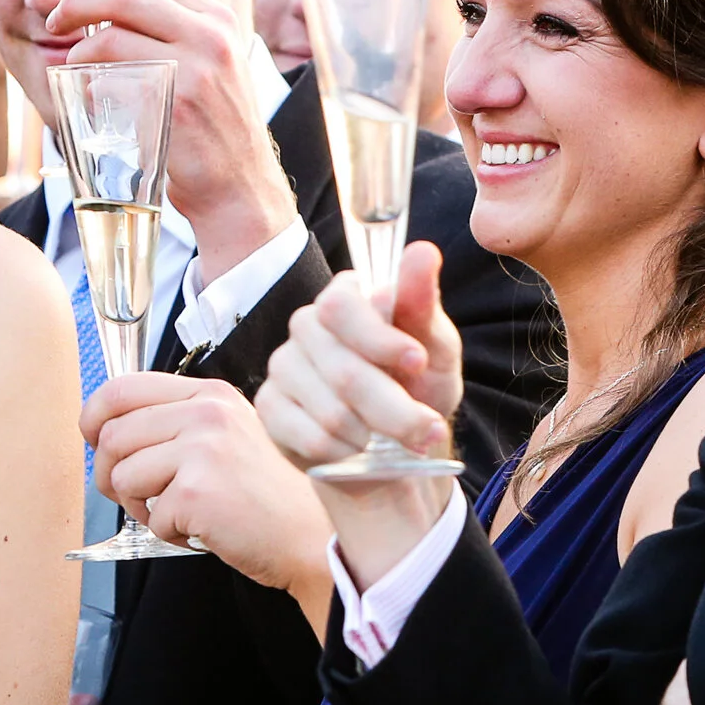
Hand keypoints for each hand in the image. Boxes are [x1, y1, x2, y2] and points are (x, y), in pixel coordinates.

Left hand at [49, 0, 293, 283]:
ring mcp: (198, 67)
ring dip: (78, 49)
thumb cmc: (211, 127)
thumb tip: (109, 2)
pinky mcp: (179, 102)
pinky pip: (113, 77)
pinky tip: (88, 94)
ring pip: (112, 35)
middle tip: (54, 18)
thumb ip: (172, 31)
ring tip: (71, 65)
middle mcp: (212, 34)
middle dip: (77, 0)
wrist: (239, 185)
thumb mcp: (208, 64)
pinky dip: (89, 82)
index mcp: (216, 17)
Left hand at [86, 373, 330, 595]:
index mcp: (210, 395)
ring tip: (175, 514)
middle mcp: (206, 414)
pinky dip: (169, 533)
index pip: (124, 388)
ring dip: (138, 506)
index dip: (94, 416)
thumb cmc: (270, 493)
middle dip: (110, 475)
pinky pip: (151, 516)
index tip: (93, 440)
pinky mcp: (198, 491)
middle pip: (112, 435)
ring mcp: (202, 450)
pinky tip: (202, 529)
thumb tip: (111, 432)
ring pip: (122, 477)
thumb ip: (180, 423)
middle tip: (134, 496)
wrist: (313, 533)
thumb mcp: (231, 434)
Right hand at [256, 243, 465, 589]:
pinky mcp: (269, 406)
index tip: (417, 362)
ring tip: (394, 440)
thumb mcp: (435, 347)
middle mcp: (306, 325)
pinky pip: (310, 438)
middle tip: (427, 431)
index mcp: (345, 297)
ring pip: (330, 411)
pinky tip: (360, 450)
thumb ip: (423, 305)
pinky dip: (347, 453)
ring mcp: (282, 365)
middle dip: (394, 408)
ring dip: (375, 435)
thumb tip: (422, 252)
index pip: (341, 307)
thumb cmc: (418, 385)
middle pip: (342, 370)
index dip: (380, 339)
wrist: (394, 444)